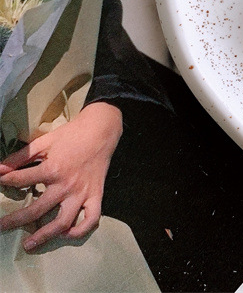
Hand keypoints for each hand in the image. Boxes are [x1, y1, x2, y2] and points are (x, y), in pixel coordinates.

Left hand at [0, 102, 122, 250]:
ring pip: (63, 222)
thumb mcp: (44, 141)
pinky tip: (66, 234)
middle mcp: (66, 185)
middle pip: (37, 210)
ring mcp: (82, 192)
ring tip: (29, 244)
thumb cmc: (71, 135)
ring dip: (44, 235)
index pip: (21, 180)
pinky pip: (91, 219)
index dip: (6, 181)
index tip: (0, 181)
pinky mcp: (96, 194)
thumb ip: (21, 156)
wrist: (101, 130)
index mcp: (53, 169)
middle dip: (15, 220)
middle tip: (1, 226)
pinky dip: (79, 230)